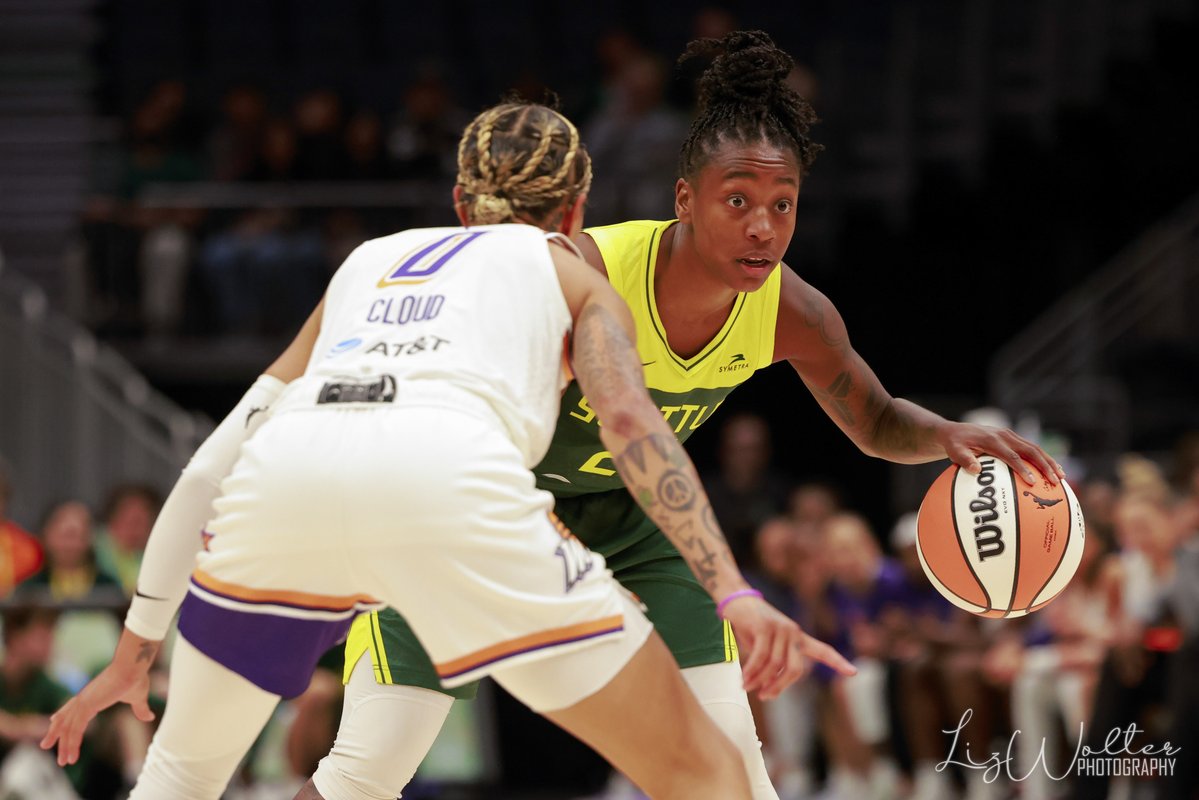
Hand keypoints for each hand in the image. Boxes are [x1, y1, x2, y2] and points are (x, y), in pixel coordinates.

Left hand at [40, 630, 158, 765]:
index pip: (72, 707)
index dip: (62, 716)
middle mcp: (83, 698)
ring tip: (63, 761)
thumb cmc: (136, 678)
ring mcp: (83, 702)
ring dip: (64, 746)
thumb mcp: (138, 697)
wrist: (133, 667)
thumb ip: (141, 709)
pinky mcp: (87, 706)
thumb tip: (150, 717)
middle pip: (64, 720)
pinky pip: (75, 729)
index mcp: (92, 695)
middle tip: (50, 749)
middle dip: (57, 736)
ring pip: (67, 728)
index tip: (53, 722)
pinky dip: (72, 743)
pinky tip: (72, 754)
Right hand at [721, 595, 856, 699]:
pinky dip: (751, 670)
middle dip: (779, 686)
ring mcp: (780, 628)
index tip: (854, 673)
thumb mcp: (766, 644)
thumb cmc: (752, 625)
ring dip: (759, 680)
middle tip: (764, 696)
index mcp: (799, 637)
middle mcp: (793, 632)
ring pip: (774, 665)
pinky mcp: (764, 627)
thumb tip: (768, 688)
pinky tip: (744, 678)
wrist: (737, 599)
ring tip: (747, 686)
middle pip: (794, 669)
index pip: (823, 651)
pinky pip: (760, 656)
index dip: (838, 663)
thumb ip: (773, 662)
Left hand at [937, 422, 1063, 485]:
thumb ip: (964, 459)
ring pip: (1035, 448)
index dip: (1023, 468)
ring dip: (1049, 462)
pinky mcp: (1012, 438)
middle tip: (1056, 481)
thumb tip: (975, 470)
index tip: (1032, 482)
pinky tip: (1053, 471)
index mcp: (992, 440)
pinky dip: (1043, 459)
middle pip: (1030, 450)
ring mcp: (1010, 435)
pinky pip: (1031, 448)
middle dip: (1045, 465)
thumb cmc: (954, 444)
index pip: (1011, 456)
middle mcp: (1004, 436)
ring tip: (1061, 477)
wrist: (955, 431)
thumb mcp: (954, 451)